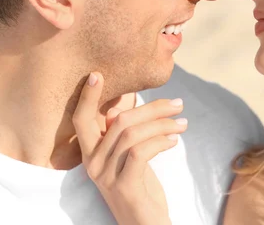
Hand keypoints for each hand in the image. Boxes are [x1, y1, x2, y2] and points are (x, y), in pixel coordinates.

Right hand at [73, 72, 185, 224]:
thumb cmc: (139, 189)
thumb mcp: (127, 160)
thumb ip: (122, 136)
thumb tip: (122, 107)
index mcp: (90, 154)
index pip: (80, 120)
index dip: (87, 97)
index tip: (97, 75)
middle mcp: (92, 164)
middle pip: (119, 121)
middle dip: (152, 108)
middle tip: (178, 104)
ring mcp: (106, 176)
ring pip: (132, 134)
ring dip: (163, 124)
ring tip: (183, 123)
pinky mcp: (124, 187)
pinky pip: (140, 152)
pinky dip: (160, 141)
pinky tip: (174, 141)